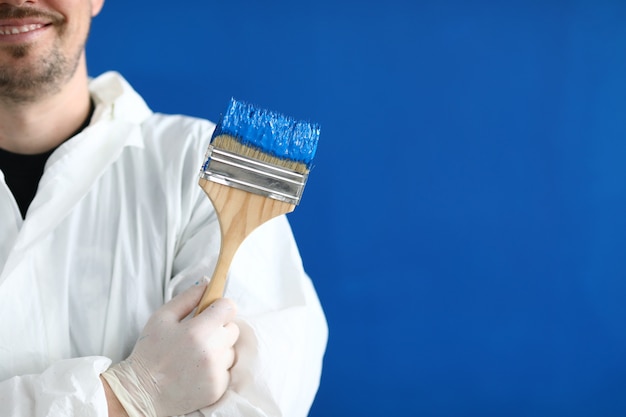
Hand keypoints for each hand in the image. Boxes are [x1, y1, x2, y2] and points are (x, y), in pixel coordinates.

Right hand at [102, 283, 239, 416]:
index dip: (219, 307)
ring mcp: (217, 372)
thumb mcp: (162, 317)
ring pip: (231, 351)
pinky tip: (196, 371)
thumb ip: (188, 297)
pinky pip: (227, 370)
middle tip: (198, 337)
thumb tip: (208, 283)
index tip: (210, 313)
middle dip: (219, 329)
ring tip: (194, 356)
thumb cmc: (150, 352)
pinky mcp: (219, 387)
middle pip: (233, 329)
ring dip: (218, 350)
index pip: (229, 307)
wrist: (142, 392)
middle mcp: (212, 352)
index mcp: (199, 331)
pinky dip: (216, 369)